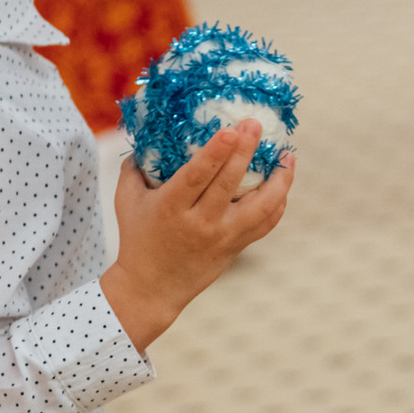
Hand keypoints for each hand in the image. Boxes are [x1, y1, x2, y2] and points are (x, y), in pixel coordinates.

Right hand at [101, 122, 293, 353]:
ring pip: (261, 207)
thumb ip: (134, 167)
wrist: (151, 288)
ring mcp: (222, 237)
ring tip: (286, 157)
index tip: (231, 130)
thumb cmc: (137, 238)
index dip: (216, 152)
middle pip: (230, 184)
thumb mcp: (126, 201)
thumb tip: (147, 135)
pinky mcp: (236, 247)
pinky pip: (265, 223)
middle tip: (256, 124)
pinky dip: (278, 202)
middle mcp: (200, 223)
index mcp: (171, 208)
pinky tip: (281, 184)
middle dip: (246, 151)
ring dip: (279, 180)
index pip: (197, 176)